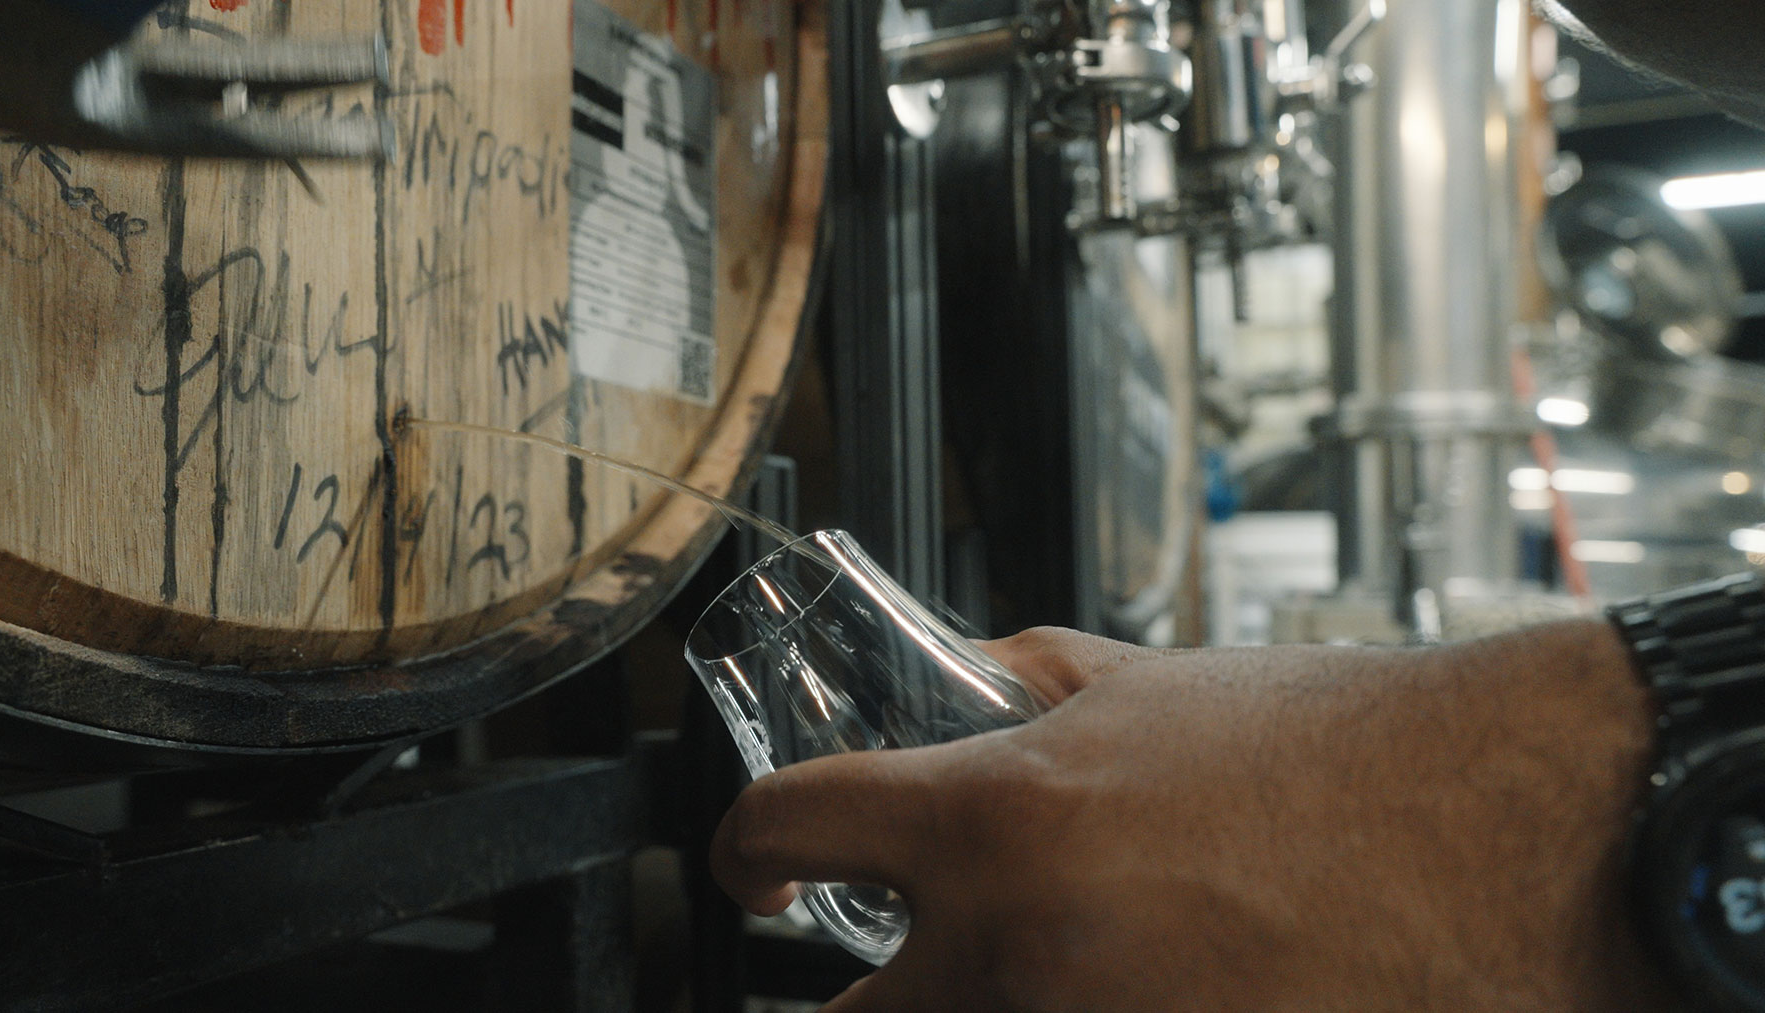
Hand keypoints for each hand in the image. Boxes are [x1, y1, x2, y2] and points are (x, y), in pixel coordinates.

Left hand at [711, 620, 1675, 1010]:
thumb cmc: (1347, 752)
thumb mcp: (1157, 684)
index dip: (747, 849)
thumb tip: (961, 684)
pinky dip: (1076, 1011)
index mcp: (1002, 818)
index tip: (756, 871)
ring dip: (982, 1002)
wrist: (1510, 835)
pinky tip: (1146, 975)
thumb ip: (1030, 685)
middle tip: (896, 968)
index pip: (794, 826)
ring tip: (1067, 954)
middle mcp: (1025, 947)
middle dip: (862, 998)